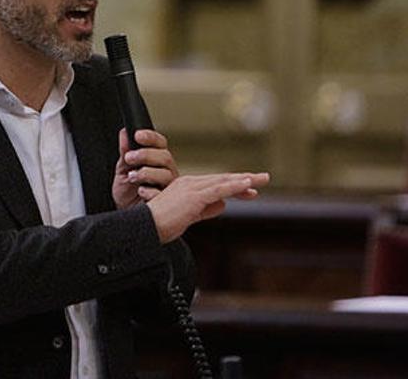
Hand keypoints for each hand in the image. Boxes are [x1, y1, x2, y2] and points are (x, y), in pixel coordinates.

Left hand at [112, 128, 178, 209]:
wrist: (125, 213)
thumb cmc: (127, 192)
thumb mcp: (122, 169)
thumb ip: (125, 152)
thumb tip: (125, 134)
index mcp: (157, 160)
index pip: (160, 143)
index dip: (151, 137)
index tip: (137, 135)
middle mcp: (166, 171)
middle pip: (165, 157)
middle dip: (146, 155)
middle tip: (129, 158)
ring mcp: (168, 187)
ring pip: (166, 174)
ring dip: (147, 173)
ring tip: (132, 177)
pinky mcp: (166, 203)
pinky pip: (163, 194)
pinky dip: (150, 191)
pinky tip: (140, 191)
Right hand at [146, 172, 269, 242]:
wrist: (144, 228)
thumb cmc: (159, 225)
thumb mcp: (188, 217)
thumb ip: (205, 210)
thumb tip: (223, 205)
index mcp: (187, 187)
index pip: (216, 185)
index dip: (235, 186)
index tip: (251, 189)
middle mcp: (190, 184)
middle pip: (223, 179)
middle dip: (245, 179)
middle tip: (263, 178)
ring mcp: (191, 188)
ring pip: (223, 182)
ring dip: (244, 180)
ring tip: (261, 179)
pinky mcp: (193, 197)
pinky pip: (218, 189)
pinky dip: (234, 186)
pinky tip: (247, 184)